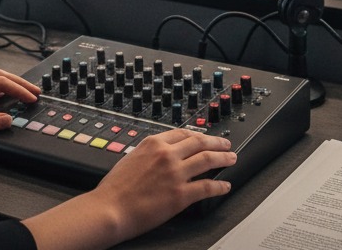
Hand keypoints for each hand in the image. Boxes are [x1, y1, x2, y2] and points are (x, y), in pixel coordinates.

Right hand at [24, 129, 234, 249]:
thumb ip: (150, 152)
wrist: (110, 208)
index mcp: (154, 142)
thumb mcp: (132, 157)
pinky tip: (225, 185)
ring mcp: (175, 173)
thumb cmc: (115, 187)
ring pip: (207, 159)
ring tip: (231, 158)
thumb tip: (161, 153)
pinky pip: (206, 187)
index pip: (183, 133)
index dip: (198, 134)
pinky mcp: (180, 195)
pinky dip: (219, 186)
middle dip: (216, 141)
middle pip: (199, 142)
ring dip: (223, 158)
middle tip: (226, 143)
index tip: (205, 137)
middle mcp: (167, 154)